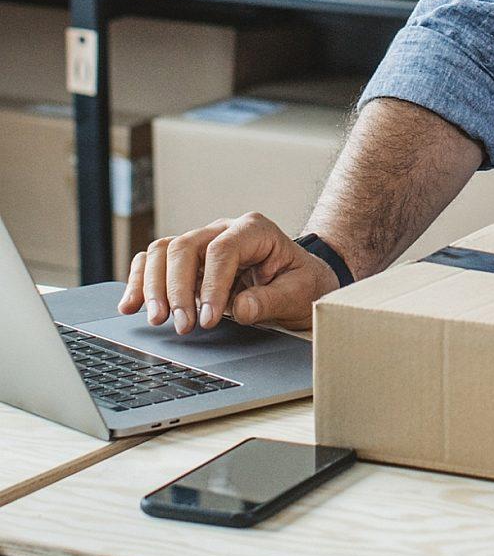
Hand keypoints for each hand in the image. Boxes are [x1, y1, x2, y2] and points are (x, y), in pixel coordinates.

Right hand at [117, 214, 339, 333]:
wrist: (301, 279)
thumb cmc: (301, 283)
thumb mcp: (299, 293)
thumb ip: (271, 300)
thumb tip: (239, 308)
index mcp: (254, 230)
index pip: (222, 250)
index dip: (211, 284)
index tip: (209, 319)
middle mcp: (223, 230)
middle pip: (185, 246)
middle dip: (177, 288)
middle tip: (182, 325)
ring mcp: (203, 243)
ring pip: (163, 251)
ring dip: (153, 285)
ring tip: (157, 319)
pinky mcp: (188, 260)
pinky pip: (154, 261)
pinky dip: (139, 281)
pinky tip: (131, 305)